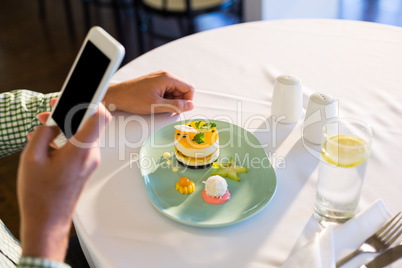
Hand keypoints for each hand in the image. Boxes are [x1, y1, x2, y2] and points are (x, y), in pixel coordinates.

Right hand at [18, 103, 110, 261]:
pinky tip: (48, 142)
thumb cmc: (40, 195)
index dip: (93, 101)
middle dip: (70, 112)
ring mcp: (90, 162)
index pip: (100, 117)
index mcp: (80, 150)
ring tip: (43, 128)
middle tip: (50, 109)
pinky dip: (66, 139)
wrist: (48, 221)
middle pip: (89, 123)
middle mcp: (91, 154)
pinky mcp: (86, 167)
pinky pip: (80, 145)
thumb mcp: (32, 158)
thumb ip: (43, 132)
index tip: (83, 92)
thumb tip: (51, 119)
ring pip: (83, 134)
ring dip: (65, 126)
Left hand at [103, 71, 194, 113]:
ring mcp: (160, 79)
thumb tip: (190, 106)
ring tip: (158, 106)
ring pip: (175, 92)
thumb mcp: (157, 105)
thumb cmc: (133, 99)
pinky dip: (165, 99)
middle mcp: (165, 76)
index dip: (187, 101)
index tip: (180, 109)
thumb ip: (176, 106)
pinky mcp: (155, 83)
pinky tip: (155, 103)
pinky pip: (167, 92)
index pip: (189, 88)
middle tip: (166, 109)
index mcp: (167, 78)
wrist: (117, 96)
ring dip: (171, 101)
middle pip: (182, 90)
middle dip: (178, 101)